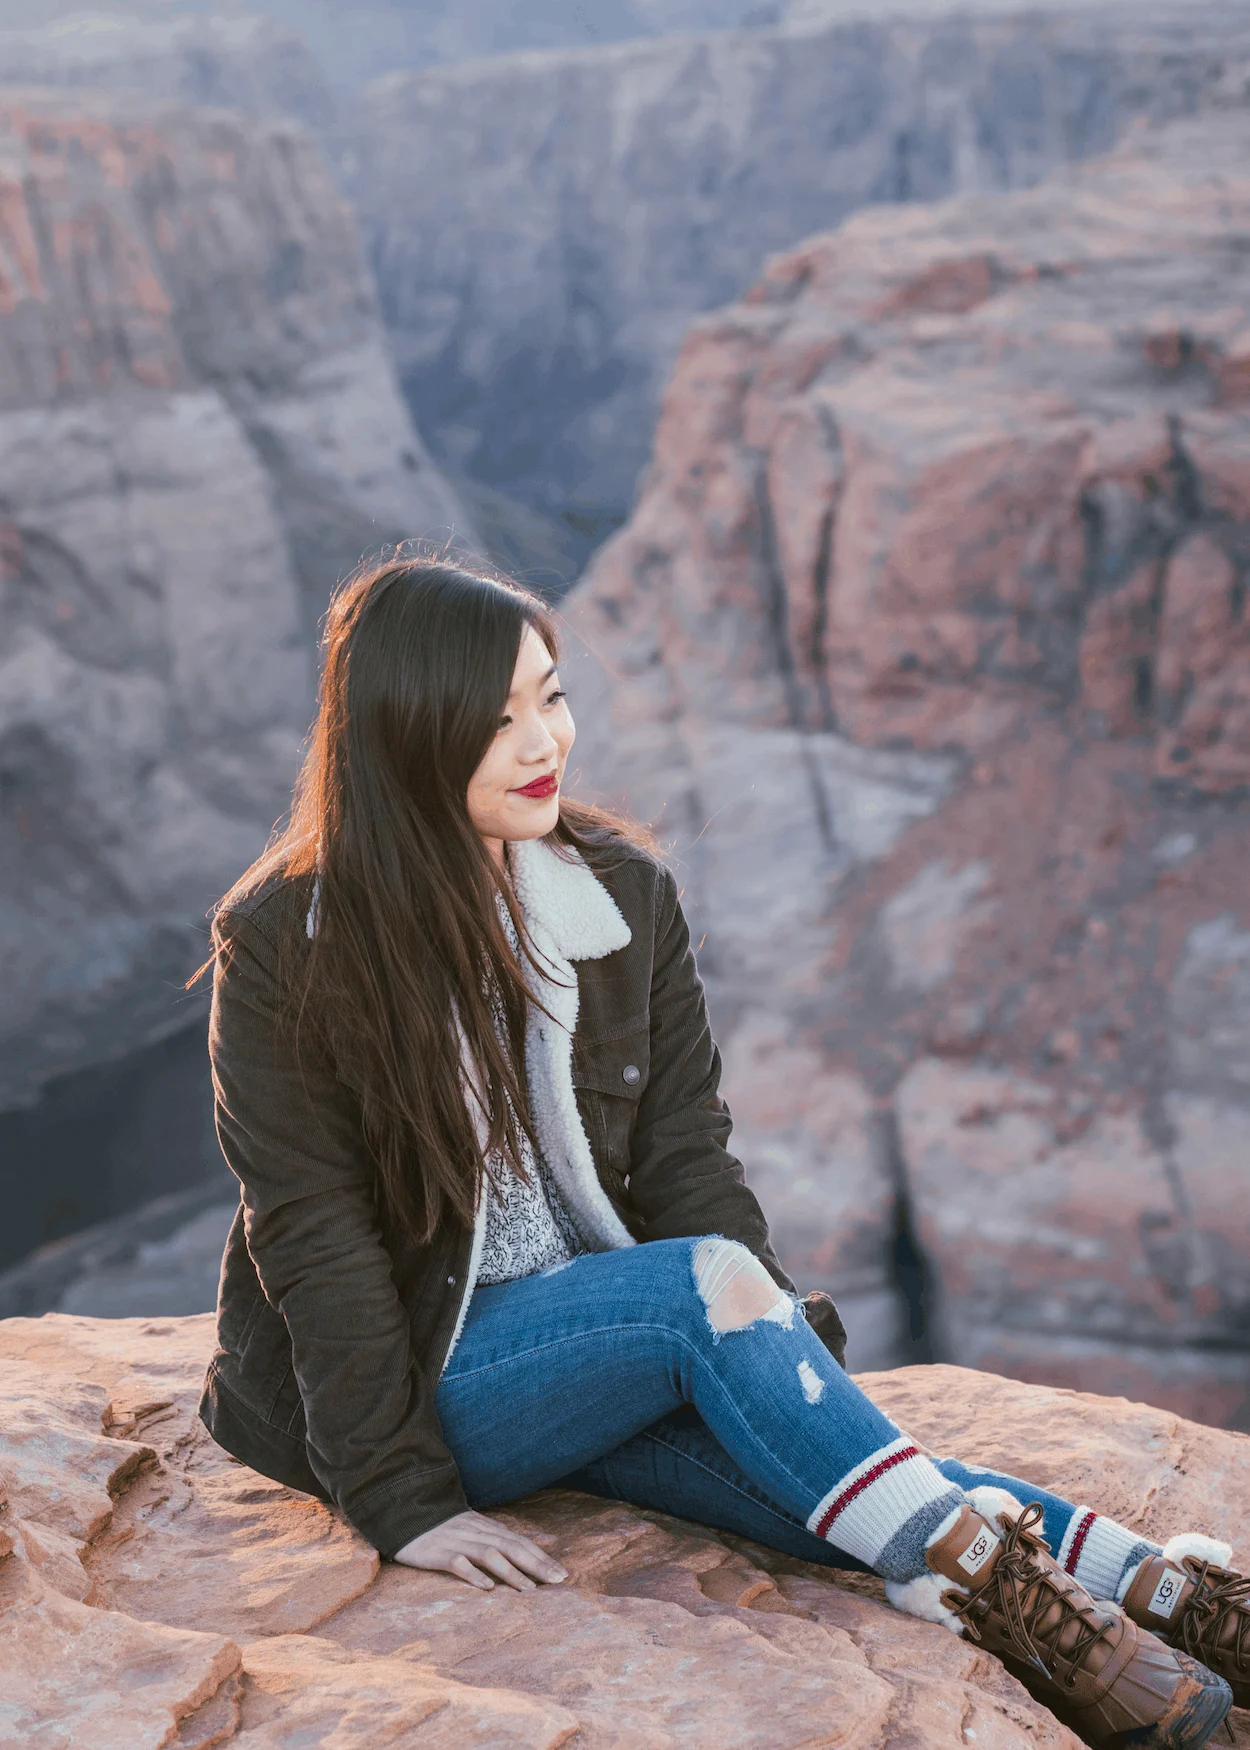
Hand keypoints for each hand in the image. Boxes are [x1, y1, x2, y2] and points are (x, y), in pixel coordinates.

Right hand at [393, 1508, 568, 1591]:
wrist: (403, 1511)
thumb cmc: (440, 1527)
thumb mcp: (470, 1529)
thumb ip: (491, 1540)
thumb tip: (520, 1556)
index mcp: (485, 1528)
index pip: (519, 1541)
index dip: (542, 1557)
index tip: (562, 1573)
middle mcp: (475, 1533)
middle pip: (511, 1547)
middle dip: (537, 1564)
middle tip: (558, 1581)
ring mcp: (456, 1542)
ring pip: (489, 1555)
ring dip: (512, 1572)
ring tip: (530, 1590)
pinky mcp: (436, 1553)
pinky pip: (457, 1564)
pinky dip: (474, 1575)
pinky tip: (487, 1588)